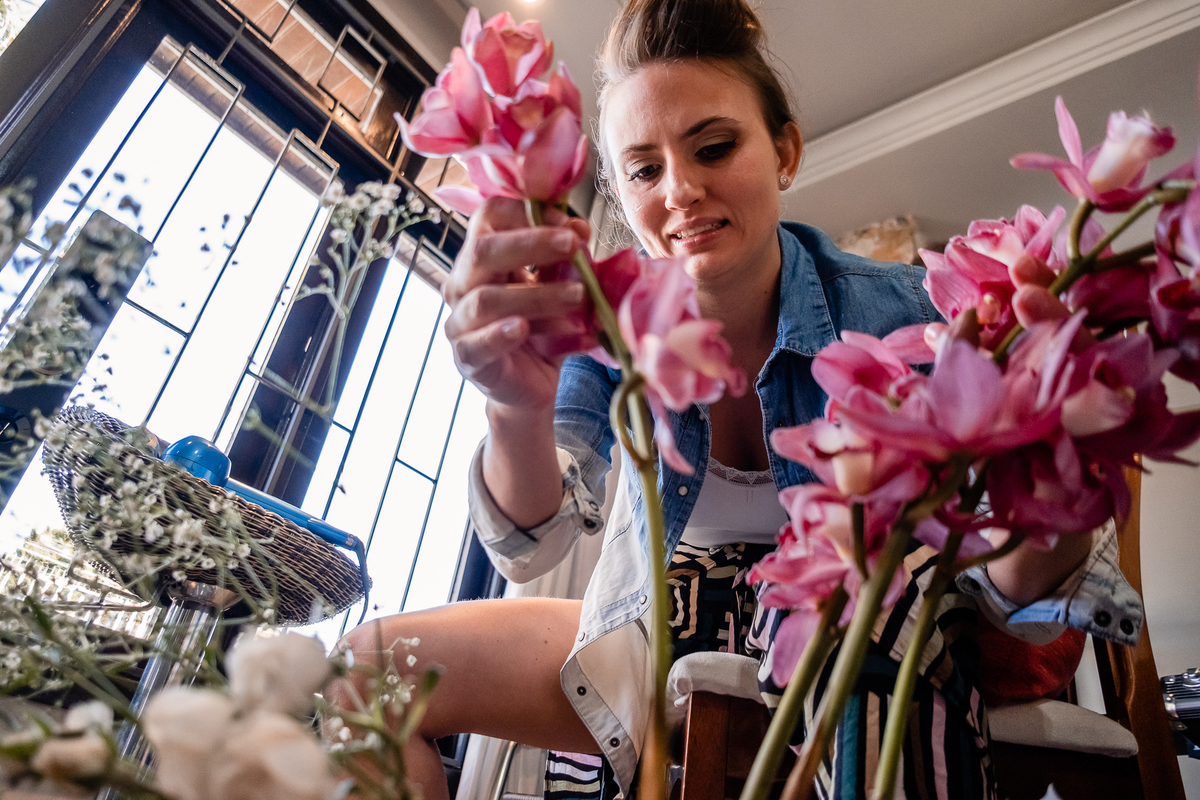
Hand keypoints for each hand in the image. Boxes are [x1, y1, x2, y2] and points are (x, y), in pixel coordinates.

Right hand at [442, 197, 592, 413]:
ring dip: (536, 295)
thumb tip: (579, 228)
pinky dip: (499, 334)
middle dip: (531, 244)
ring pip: (486, 299)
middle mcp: (462, 284)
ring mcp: (459, 322)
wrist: (533, 385)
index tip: (571, 226)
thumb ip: (562, 261)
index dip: (527, 213)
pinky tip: (523, 328)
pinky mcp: (467, 358)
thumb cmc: (542, 329)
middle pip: (483, 250)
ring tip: (578, 295)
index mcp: (482, 258)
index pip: (489, 217)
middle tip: (573, 246)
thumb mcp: (557, 288)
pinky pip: (476, 343)